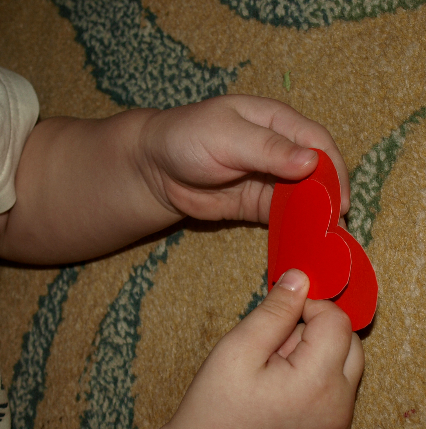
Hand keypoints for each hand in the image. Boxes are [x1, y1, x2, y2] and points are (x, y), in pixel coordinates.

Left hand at [140, 95, 349, 223]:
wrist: (153, 168)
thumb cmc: (186, 138)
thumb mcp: (226, 136)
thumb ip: (267, 149)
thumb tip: (311, 161)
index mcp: (276, 121)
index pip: (316, 141)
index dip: (332, 168)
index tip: (339, 197)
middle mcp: (279, 150)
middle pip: (316, 172)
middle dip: (329, 196)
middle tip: (336, 224)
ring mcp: (268, 179)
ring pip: (303, 197)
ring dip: (315, 216)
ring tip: (326, 239)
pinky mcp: (256, 204)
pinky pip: (282, 217)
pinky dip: (294, 228)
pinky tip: (304, 242)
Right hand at [164, 269, 363, 428]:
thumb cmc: (213, 407)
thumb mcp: (236, 349)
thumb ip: (274, 311)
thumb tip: (301, 278)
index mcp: (318, 383)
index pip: (337, 321)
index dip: (308, 308)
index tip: (275, 318)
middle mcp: (339, 410)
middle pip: (350, 345)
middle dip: (316, 334)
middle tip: (272, 348)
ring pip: (345, 372)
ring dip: (317, 360)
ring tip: (273, 375)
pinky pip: (337, 400)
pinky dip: (316, 387)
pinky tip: (278, 398)